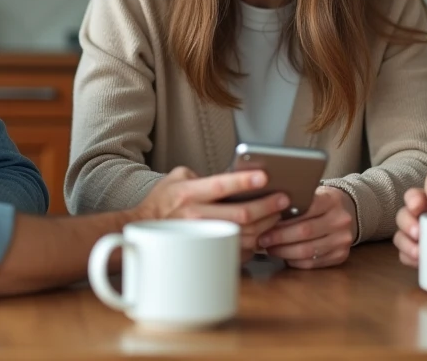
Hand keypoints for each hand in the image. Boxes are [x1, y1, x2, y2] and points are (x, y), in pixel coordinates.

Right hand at [134, 167, 289, 254]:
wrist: (142, 230)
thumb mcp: (178, 177)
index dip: (244, 181)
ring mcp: (202, 237)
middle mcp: (196, 216)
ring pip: (244, 235)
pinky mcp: (206, 253)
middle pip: (241, 214)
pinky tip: (263, 233)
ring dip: (266, 225)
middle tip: (284, 199)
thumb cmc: (164, 201)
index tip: (265, 175)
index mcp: (189, 193)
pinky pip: (238, 251)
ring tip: (278, 215)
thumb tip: (236, 175)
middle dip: (267, 206)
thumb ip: (205, 174)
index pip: (221, 185)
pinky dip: (254, 243)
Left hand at [256, 185, 356, 269]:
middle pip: (305, 232)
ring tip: (270, 249)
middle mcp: (340, 220)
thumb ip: (296, 200)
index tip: (265, 224)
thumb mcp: (313, 193)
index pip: (305, 210)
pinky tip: (284, 257)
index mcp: (331, 200)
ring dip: (285, 252)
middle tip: (262, 240)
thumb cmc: (321, 202)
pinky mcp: (341, 255)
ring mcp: (343, 240)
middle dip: (280, 238)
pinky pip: (313, 263)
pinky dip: (295, 262)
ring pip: (308, 251)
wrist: (348, 211)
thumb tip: (266, 211)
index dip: (283, 220)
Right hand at [393, 158, 426, 266]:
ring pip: (401, 227)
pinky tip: (419, 259)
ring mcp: (422, 226)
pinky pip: (404, 250)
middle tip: (419, 229)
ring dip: (405, 237)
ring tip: (419, 249)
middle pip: (407, 205)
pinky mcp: (421, 247)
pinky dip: (407, 254)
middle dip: (409, 216)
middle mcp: (426, 206)